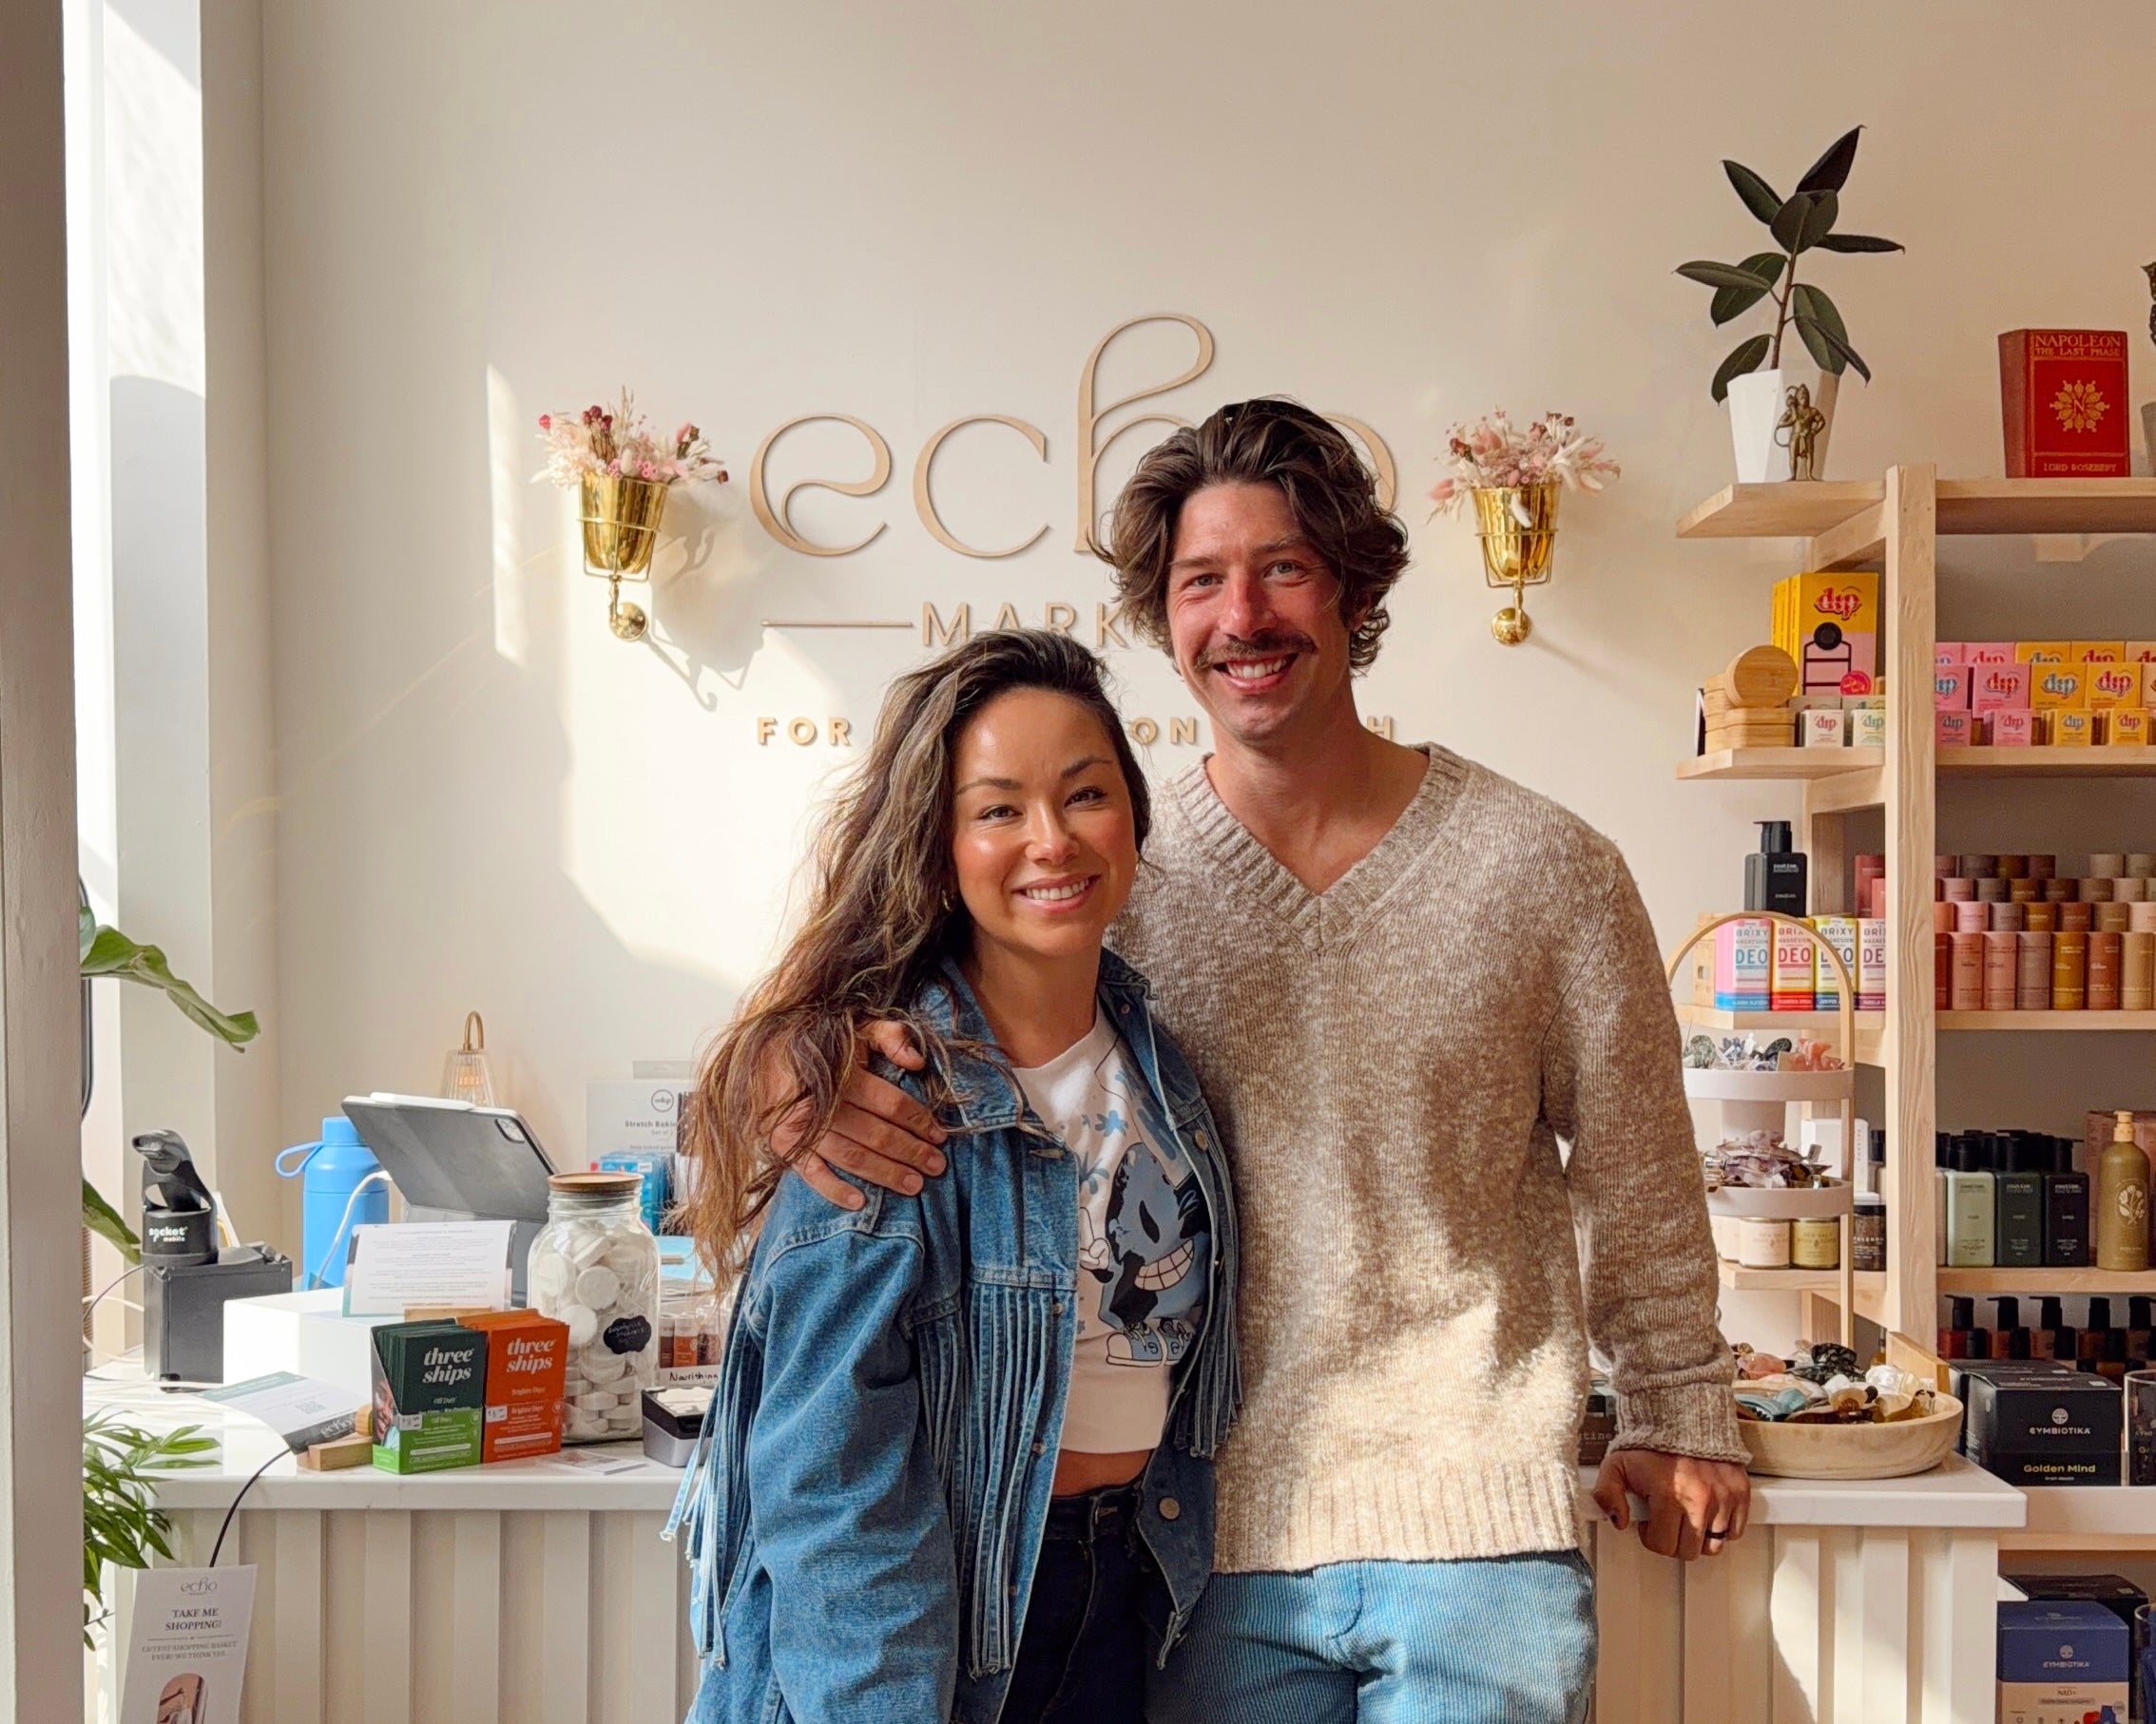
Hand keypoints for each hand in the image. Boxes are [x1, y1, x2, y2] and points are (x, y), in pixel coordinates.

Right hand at [779, 1021, 947, 1210]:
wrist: (766, 1056)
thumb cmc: (824, 1045)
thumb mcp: (858, 1029)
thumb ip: (891, 1037)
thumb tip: (918, 1062)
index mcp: (843, 1074)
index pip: (891, 1104)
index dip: (919, 1121)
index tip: (940, 1135)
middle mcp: (822, 1104)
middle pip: (877, 1135)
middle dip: (911, 1152)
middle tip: (937, 1166)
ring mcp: (802, 1129)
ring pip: (852, 1158)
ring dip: (886, 1174)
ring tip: (914, 1185)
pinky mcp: (784, 1146)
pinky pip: (813, 1174)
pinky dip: (835, 1190)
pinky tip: (860, 1202)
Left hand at [1591, 1449, 1750, 1560]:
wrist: (1683, 1416)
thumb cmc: (1651, 1443)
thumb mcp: (1617, 1465)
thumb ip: (1607, 1494)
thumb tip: (1618, 1521)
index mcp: (1668, 1495)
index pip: (1663, 1545)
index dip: (1651, 1536)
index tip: (1650, 1522)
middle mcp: (1700, 1500)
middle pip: (1689, 1551)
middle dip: (1674, 1539)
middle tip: (1668, 1519)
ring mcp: (1723, 1498)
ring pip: (1713, 1546)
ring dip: (1698, 1536)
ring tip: (1687, 1515)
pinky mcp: (1740, 1493)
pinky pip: (1735, 1532)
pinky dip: (1722, 1528)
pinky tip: (1706, 1513)